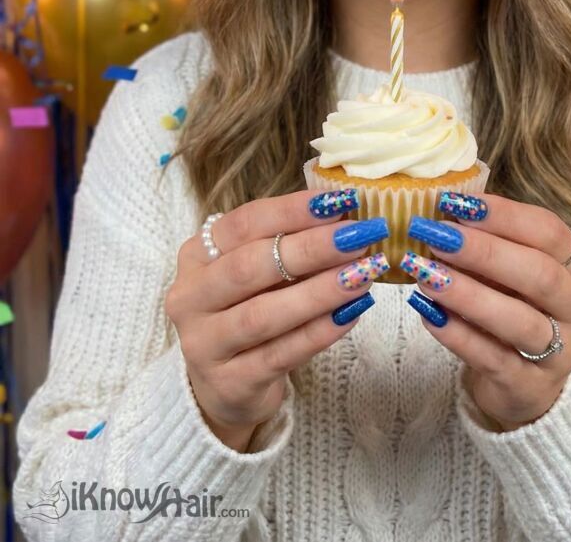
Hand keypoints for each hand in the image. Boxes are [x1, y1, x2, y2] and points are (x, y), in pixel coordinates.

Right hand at [165, 188, 387, 449]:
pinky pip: (281, 354)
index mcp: (197, 255)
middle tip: (359, 236)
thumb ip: (290, 242)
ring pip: (264, 314)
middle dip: (311, 248)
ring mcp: (205, 344)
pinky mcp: (230, 384)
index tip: (341, 201)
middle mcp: (191, 297)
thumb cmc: (248, 309)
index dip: (293, 210)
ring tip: (364, 274)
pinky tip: (352, 312)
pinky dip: (320, 331)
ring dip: (320, 291)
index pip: (244, 223)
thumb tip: (346, 214)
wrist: (225, 385)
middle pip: (250, 266)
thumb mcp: (258, 271)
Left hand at [401, 191, 570, 430]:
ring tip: (426, 275)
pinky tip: (428, 315)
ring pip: (520, 321)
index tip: (455, 205)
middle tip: (436, 237)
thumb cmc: (514, 307)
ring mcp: (561, 352)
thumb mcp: (511, 271)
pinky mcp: (531, 387)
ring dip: (468, 294)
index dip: (504, 216)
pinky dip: (459, 335)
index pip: (549, 232)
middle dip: (485, 252)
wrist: (524, 383)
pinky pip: (494, 359)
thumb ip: (488, 241)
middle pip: (540, 275)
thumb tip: (443, 209)